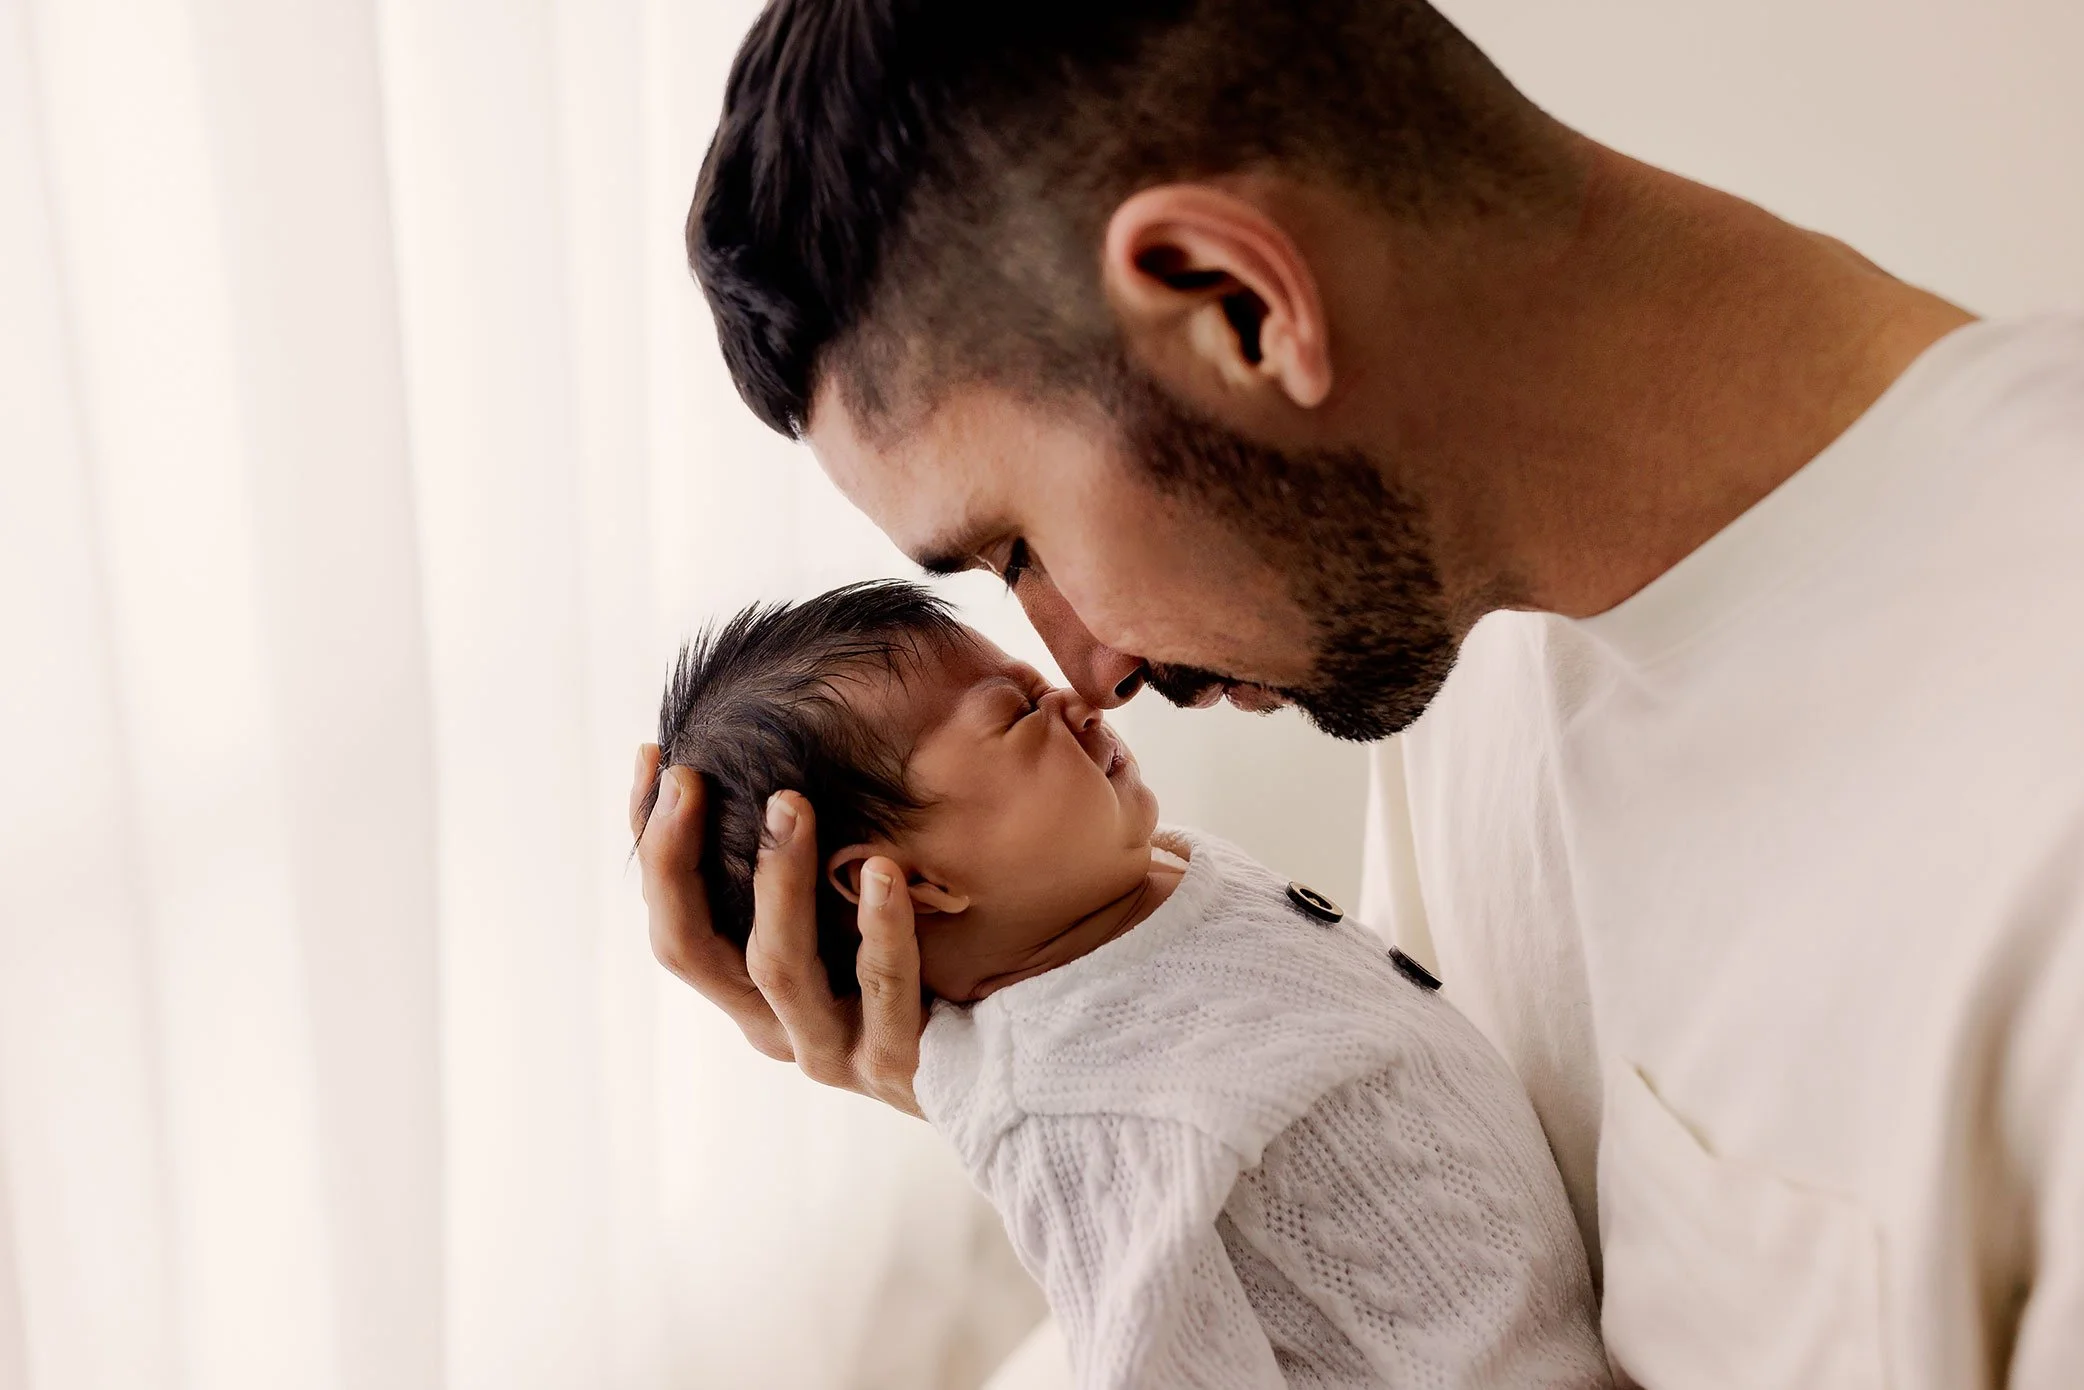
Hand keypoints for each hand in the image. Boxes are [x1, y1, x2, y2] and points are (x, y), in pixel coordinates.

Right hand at [630, 743, 925, 1116]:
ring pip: (777, 966)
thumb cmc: (925, 968)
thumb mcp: (848, 913)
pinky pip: (884, 990)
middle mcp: (774, 1023)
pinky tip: (882, 870)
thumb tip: (773, 760)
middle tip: (690, 777)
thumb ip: (806, 859)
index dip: (650, 840)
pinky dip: (878, 928)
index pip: (672, 915)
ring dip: (776, 879)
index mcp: (748, 989)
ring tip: (788, 803)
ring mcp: (831, 1049)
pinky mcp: (896, 1063)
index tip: (653, 756)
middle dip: (676, 858)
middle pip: (691, 948)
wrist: (1007, 1060)